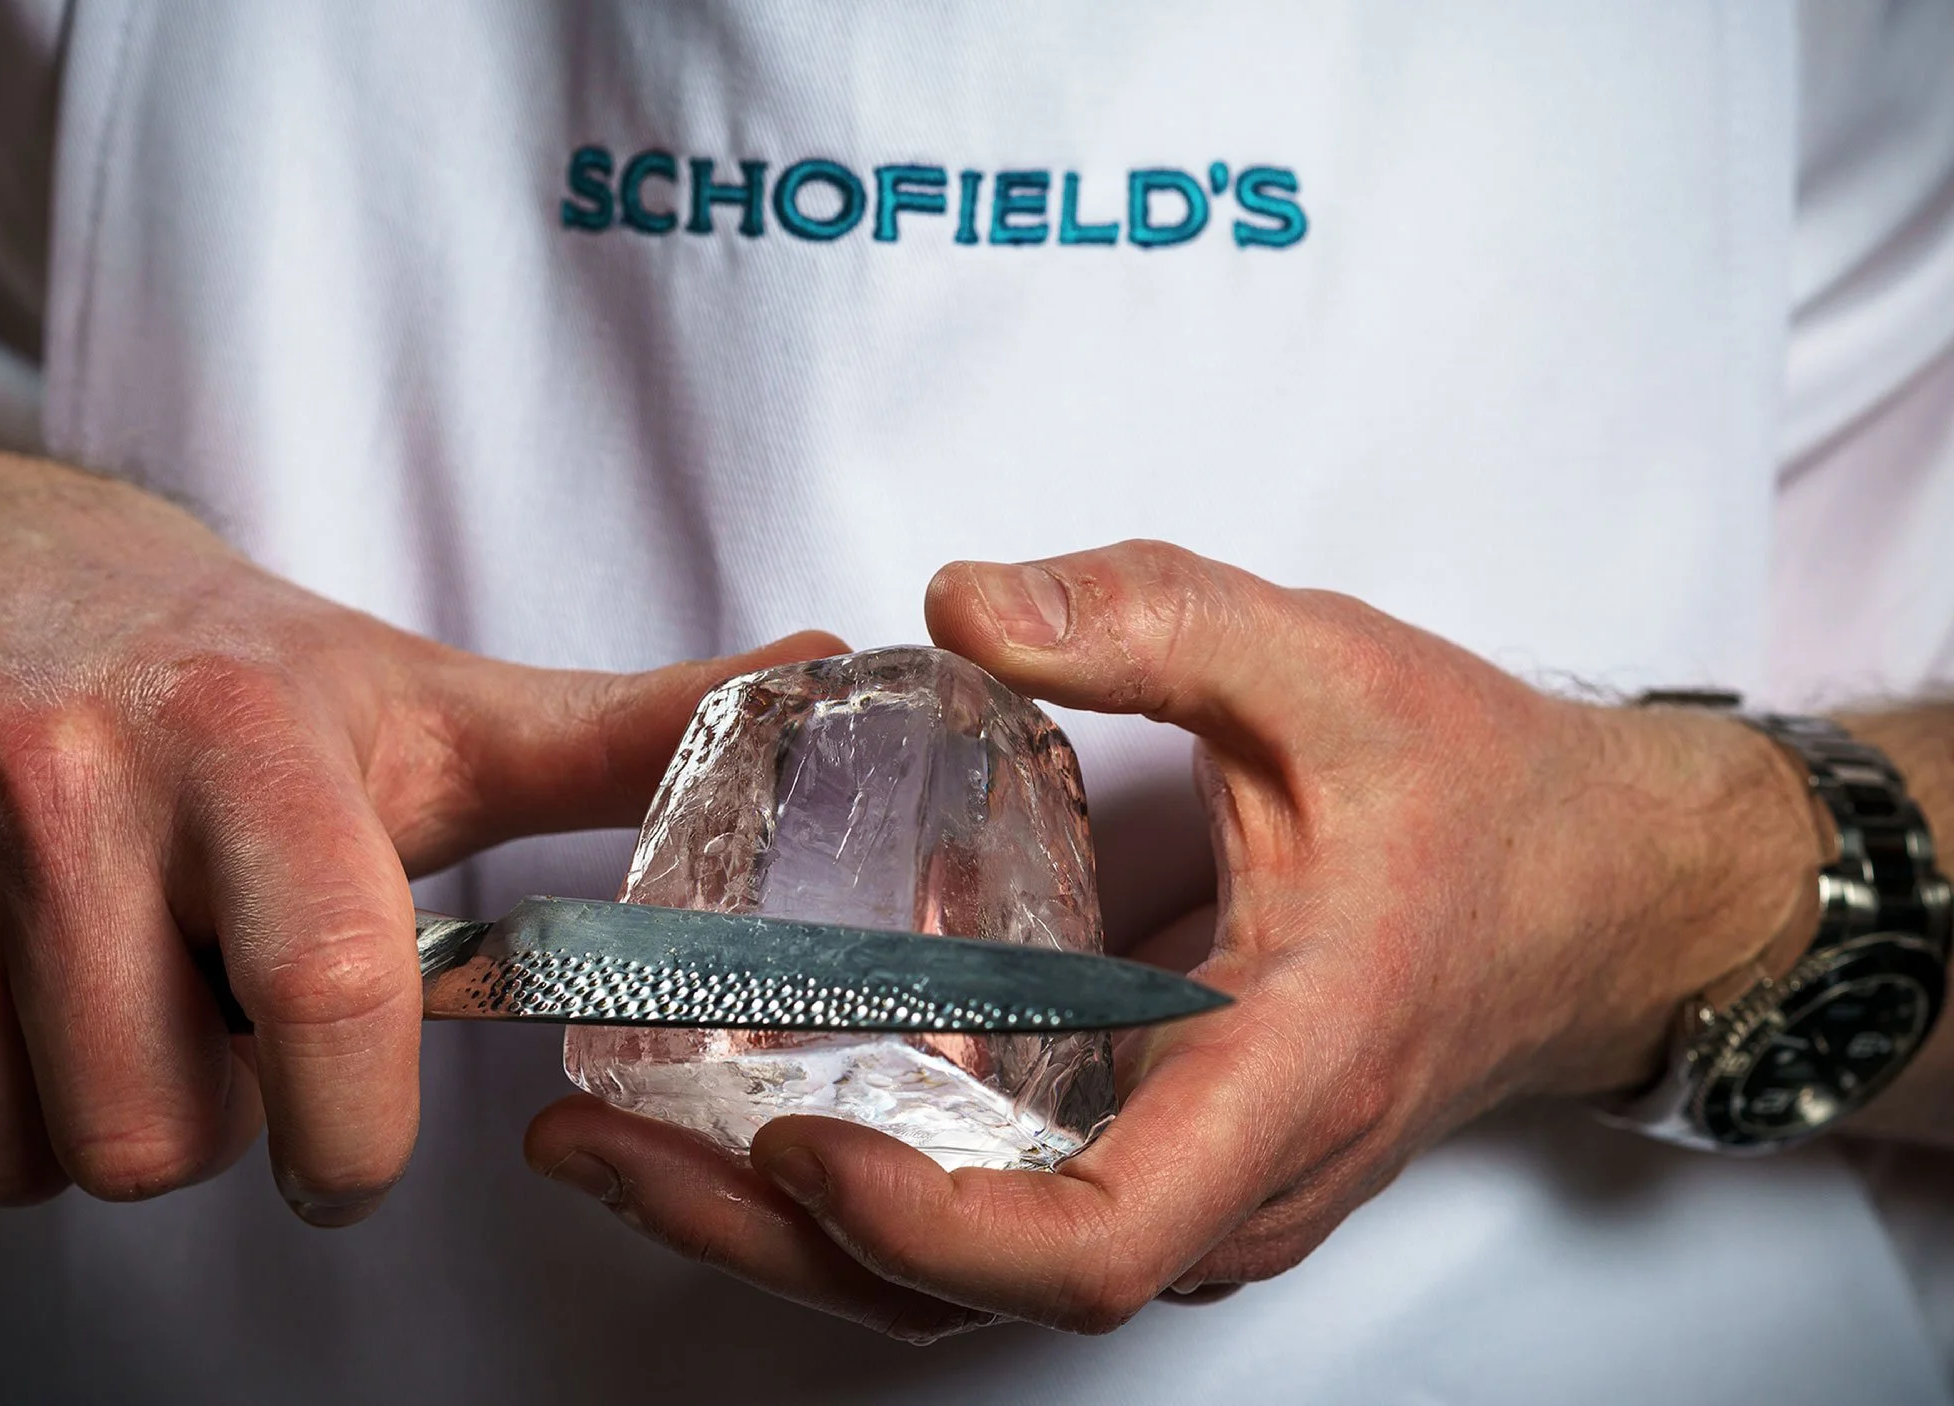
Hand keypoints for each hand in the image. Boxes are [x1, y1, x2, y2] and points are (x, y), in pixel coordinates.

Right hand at [0, 439, 835, 1216]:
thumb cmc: (211, 664)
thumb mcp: (419, 697)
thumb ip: (624, 729)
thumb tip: (831, 684)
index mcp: (247, 738)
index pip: (327, 999)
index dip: (350, 1131)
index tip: (347, 1149)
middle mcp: (59, 773)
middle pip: (151, 1130)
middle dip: (206, 1120)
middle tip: (205, 1008)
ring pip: (21, 1148)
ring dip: (87, 1111)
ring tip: (106, 975)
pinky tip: (1, 978)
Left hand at [526, 539, 1825, 1337]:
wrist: (1599, 894)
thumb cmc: (1482, 795)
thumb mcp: (1323, 663)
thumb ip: (1146, 616)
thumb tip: (948, 606)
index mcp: (1284, 1076)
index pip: (1098, 1245)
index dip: (925, 1223)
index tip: (790, 1138)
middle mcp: (1231, 1178)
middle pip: (982, 1288)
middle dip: (774, 1237)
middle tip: (596, 1140)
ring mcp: (1193, 1186)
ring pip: (972, 1277)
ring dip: (786, 1225)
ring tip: (614, 1134)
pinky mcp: (1156, 1158)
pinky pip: (993, 1218)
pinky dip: (855, 1184)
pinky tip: (732, 1101)